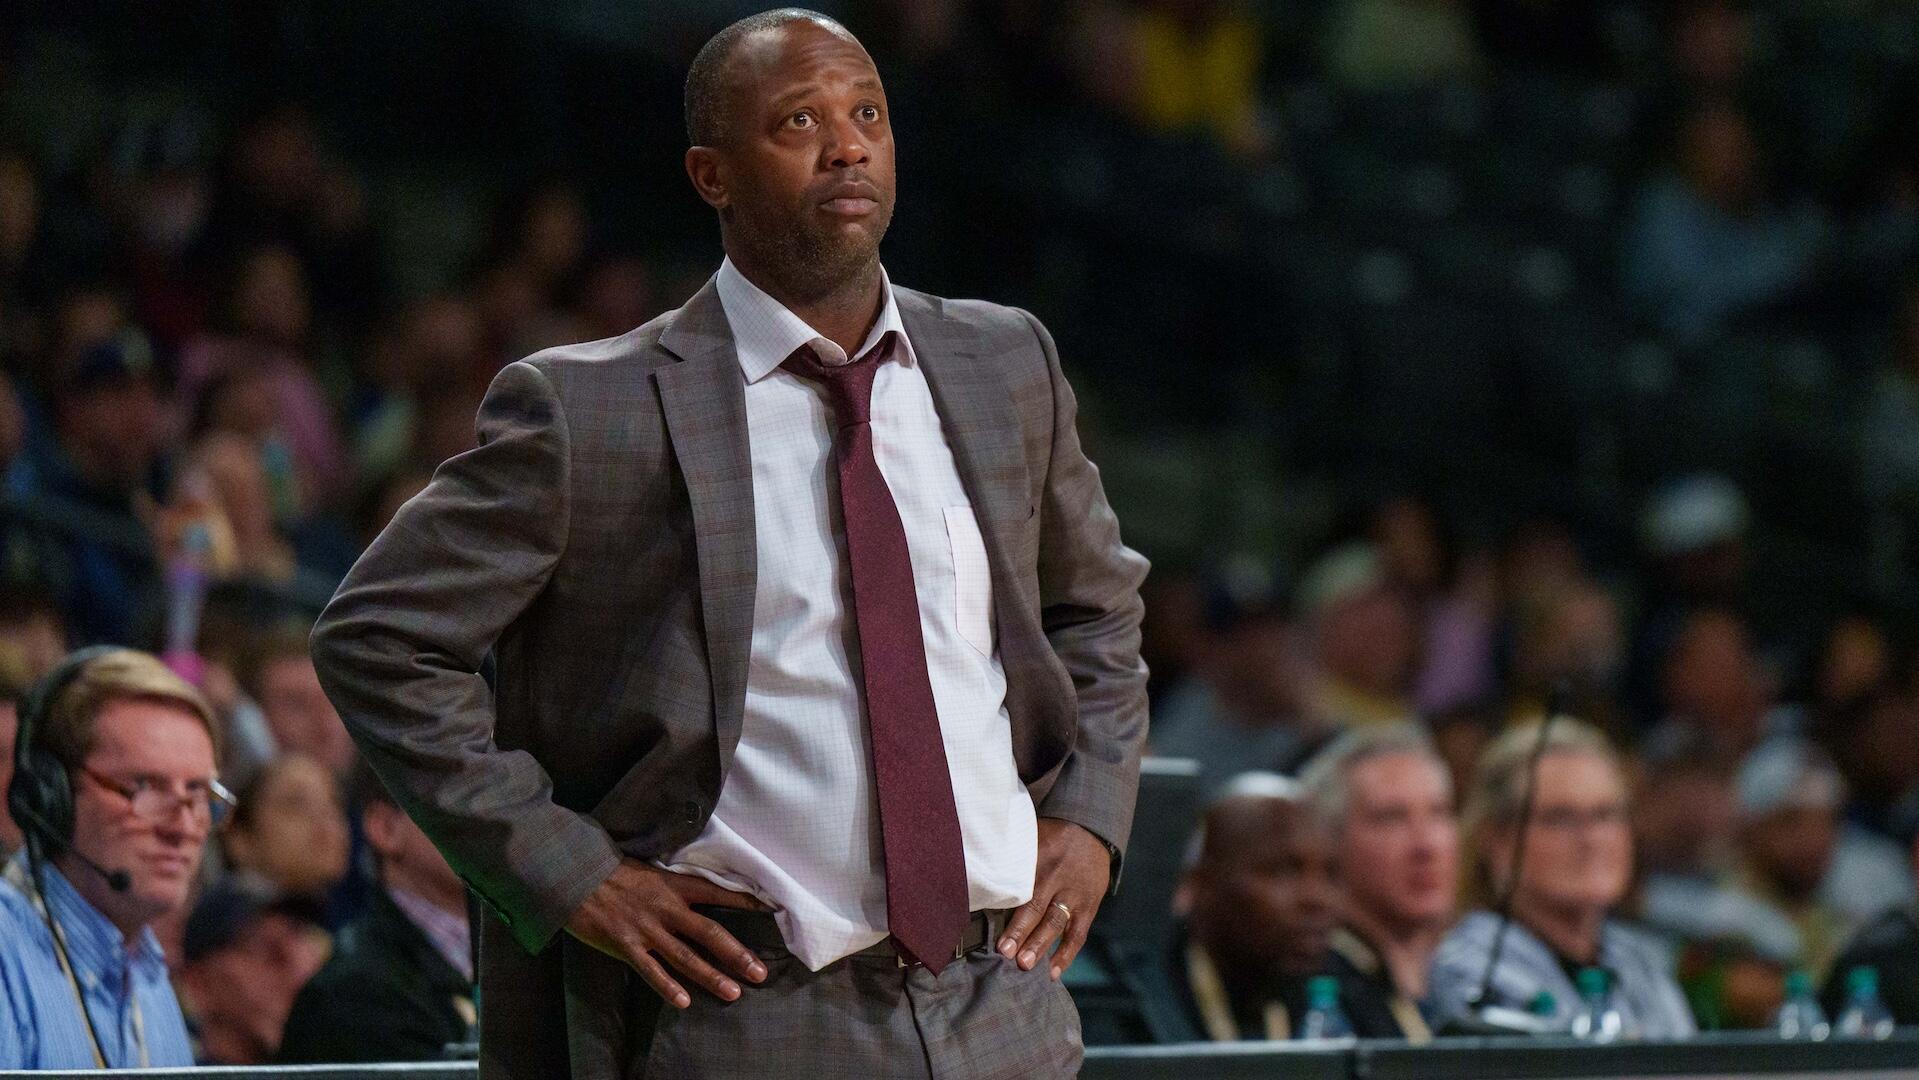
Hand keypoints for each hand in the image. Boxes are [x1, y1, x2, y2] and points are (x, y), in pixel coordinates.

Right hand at [565, 859, 769, 1007]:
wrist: (575, 876)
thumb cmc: (614, 873)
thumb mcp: (651, 872)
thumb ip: (676, 886)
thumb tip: (703, 896)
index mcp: (674, 885)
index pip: (718, 892)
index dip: (745, 901)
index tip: (771, 911)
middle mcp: (666, 907)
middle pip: (709, 932)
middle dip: (736, 954)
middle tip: (759, 973)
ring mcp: (646, 928)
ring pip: (685, 956)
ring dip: (710, 976)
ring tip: (732, 993)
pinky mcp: (625, 944)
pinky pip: (650, 970)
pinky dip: (667, 987)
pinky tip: (683, 1001)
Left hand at [998, 818, 1111, 979]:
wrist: (1092, 832)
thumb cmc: (1052, 837)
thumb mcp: (1031, 836)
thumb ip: (1012, 854)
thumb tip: (979, 873)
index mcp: (1039, 857)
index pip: (1020, 883)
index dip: (1006, 903)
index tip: (991, 917)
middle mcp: (1057, 877)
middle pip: (1037, 906)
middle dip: (1021, 931)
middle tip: (1006, 952)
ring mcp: (1075, 895)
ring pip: (1057, 923)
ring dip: (1041, 945)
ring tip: (1025, 964)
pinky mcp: (1089, 908)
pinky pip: (1078, 935)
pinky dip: (1066, 955)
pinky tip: (1052, 973)